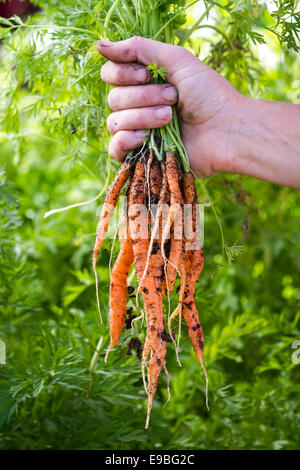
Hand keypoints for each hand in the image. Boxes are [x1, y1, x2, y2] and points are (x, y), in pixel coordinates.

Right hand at [97, 36, 241, 176]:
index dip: (123, 74)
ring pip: (114, 122)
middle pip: (113, 98)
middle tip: (173, 98)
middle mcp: (138, 106)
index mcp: (144, 83)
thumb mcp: (176, 59)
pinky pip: (115, 149)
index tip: (147, 74)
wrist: (226, 129)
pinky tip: (145, 138)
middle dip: (142, 97)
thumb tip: (98, 45)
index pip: (110, 75)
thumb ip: (138, 49)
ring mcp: (139, 131)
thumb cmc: (208, 93)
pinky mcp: (142, 156)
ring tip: (170, 118)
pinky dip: (126, 141)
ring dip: (142, 117)